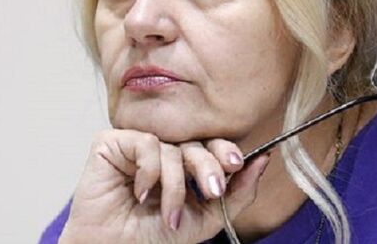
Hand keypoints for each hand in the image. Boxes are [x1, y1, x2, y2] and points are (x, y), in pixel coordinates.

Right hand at [58, 129, 270, 243]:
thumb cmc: (155, 236)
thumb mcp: (207, 218)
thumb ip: (237, 193)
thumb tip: (264, 159)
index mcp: (184, 163)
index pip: (210, 144)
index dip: (225, 150)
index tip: (236, 164)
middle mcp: (163, 149)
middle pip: (196, 142)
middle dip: (208, 166)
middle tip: (213, 190)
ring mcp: (137, 144)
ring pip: (172, 147)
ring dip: (174, 186)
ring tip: (167, 214)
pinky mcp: (112, 142)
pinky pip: (145, 143)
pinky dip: (149, 172)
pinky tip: (140, 194)